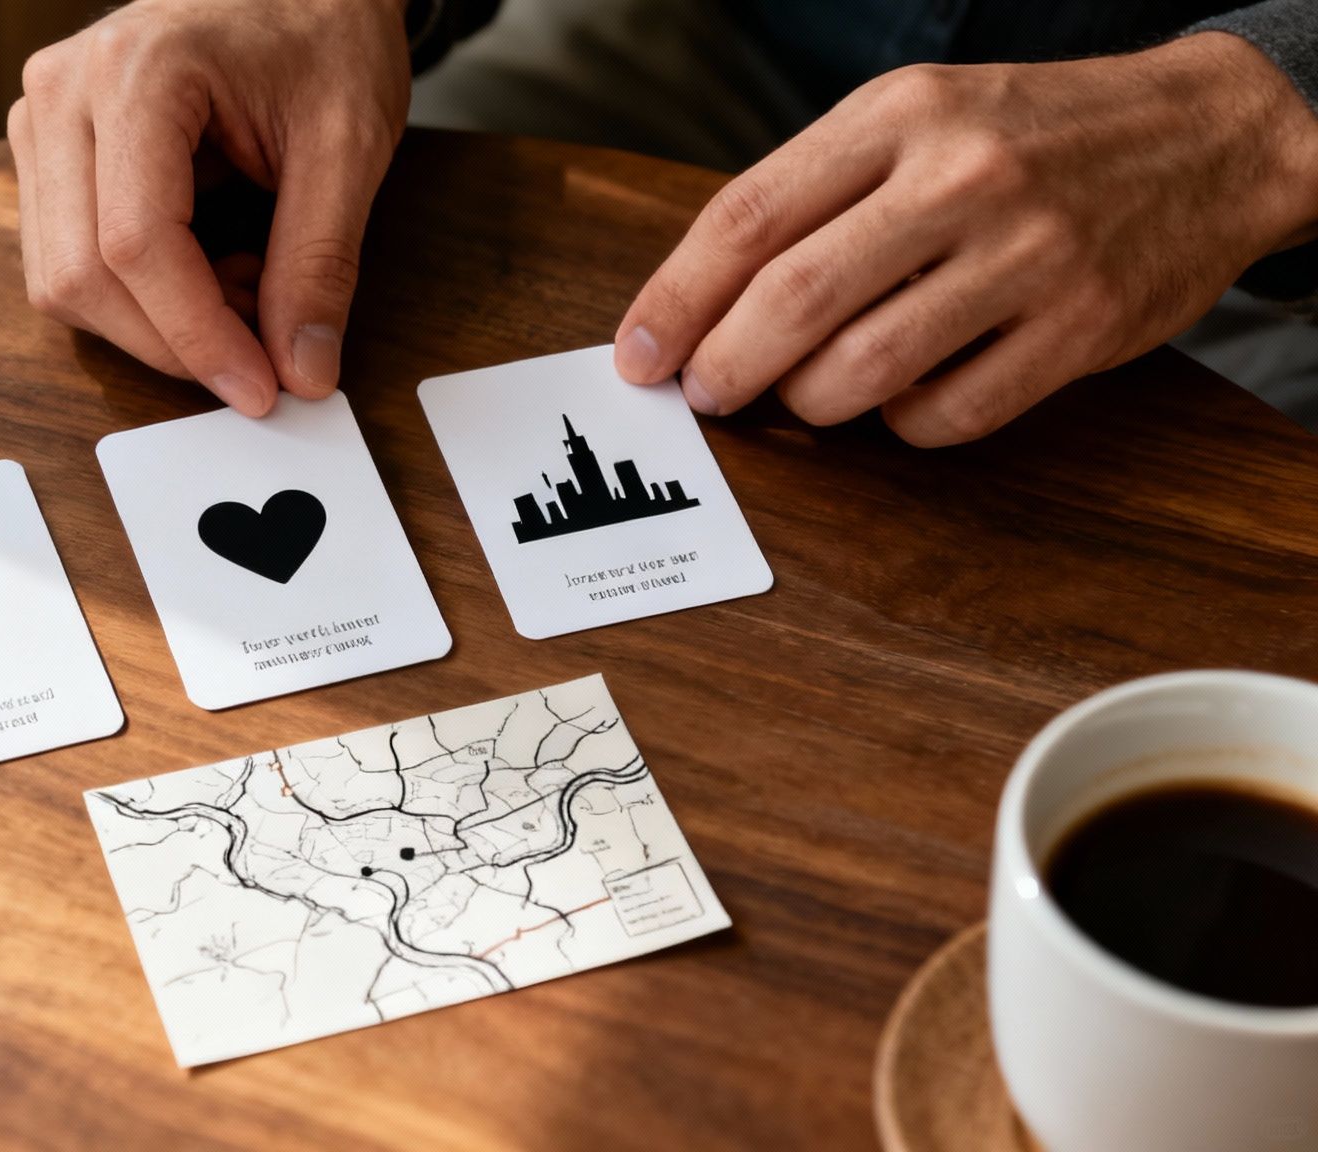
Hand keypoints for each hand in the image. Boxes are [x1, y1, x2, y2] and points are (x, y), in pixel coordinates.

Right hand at [8, 0, 410, 415]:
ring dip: (155, 323)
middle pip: (79, 275)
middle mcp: (64, 91)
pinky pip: (66, 261)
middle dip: (173, 341)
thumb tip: (302, 373)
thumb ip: (320, 263)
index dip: (197, 336)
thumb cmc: (323, 36)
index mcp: (137, 70)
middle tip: (265, 350)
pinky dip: (139, 298)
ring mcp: (42, 119)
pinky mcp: (48, 149)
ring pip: (61, 281)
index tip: (260, 389)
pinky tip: (210, 269)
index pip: (135, 243)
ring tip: (247, 287)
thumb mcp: (347, 146)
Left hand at [614, 33, 1317, 446]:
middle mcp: (960, 177)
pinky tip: (902, 399)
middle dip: (725, 368)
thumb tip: (700, 306)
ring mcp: (1027, 254)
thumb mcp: (919, 119)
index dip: (675, 301)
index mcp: (900, 115)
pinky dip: (902, 426)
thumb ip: (816, 195)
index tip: (639, 356)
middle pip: (792, 301)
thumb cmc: (1028, 137)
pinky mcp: (1080, 327)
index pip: (748, 217)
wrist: (1208, 135)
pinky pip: (948, 415)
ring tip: (804, 394)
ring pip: (863, 371)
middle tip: (706, 395)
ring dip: (809, 403)